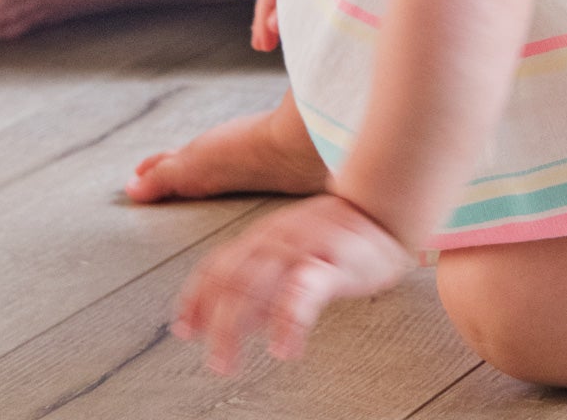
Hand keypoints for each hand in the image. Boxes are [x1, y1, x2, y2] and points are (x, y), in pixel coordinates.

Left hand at [172, 192, 413, 372]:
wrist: (383, 204)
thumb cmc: (338, 234)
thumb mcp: (294, 253)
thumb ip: (267, 282)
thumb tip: (241, 321)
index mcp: (264, 236)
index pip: (219, 265)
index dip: (197, 297)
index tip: (183, 329)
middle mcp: (276, 239)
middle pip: (231, 277)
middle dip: (213, 319)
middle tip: (213, 359)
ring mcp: (301, 247)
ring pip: (255, 284)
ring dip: (234, 325)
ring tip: (228, 362)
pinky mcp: (331, 261)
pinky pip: (304, 291)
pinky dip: (287, 321)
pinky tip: (283, 348)